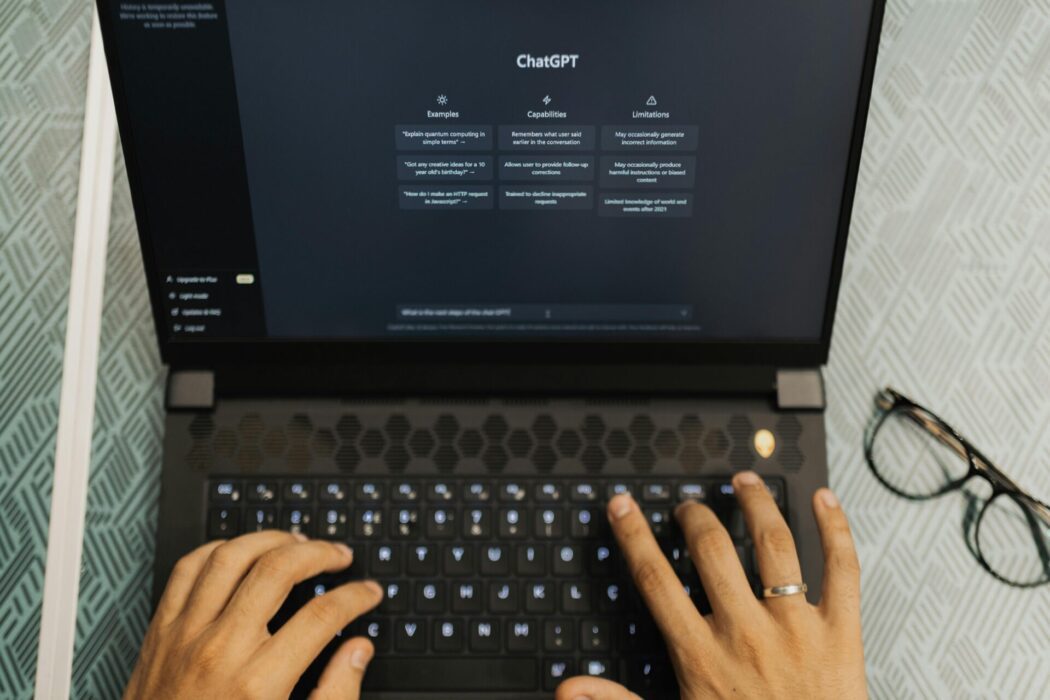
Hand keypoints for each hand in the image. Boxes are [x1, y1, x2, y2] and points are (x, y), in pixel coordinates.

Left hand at [125, 531, 382, 699]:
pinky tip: (240, 552)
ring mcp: (186, 637)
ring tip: (295, 542)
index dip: (355, 596)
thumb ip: (334, 697)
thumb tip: (358, 652)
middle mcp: (221, 650)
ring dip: (269, 539)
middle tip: (338, 555)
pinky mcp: (160, 634)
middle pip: (277, 570)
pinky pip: (187, 570)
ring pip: (230, 557)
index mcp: (259, 684)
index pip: (322, 615)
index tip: (368, 592)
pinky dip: (216, 550)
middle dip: (318, 553)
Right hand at [557, 471, 865, 698]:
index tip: (623, 508)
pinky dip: (834, 529)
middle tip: (688, 508)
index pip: (656, 580)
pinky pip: (842, 570)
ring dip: (757, 504)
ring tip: (745, 482)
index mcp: (702, 656)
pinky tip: (825, 501)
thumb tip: (570, 689)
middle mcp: (747, 634)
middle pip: (711, 551)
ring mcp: (796, 629)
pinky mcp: (840, 634)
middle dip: (694, 517)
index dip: (634, 536)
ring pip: (774, 546)